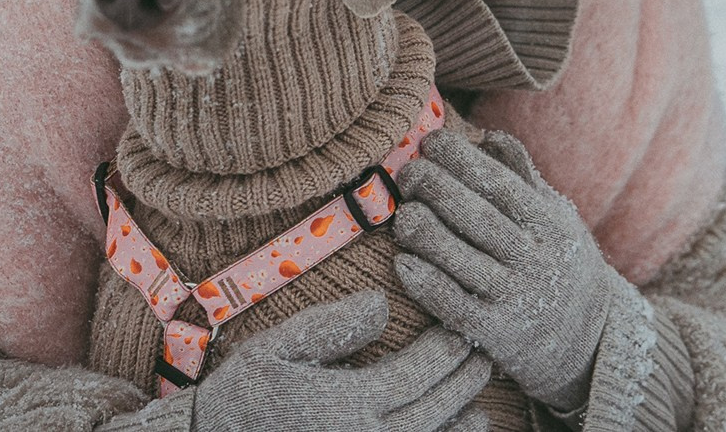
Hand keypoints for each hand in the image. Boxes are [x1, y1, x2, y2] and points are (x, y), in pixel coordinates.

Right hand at [186, 291, 492, 431]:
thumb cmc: (243, 394)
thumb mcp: (276, 349)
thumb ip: (331, 328)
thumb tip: (382, 305)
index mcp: (350, 403)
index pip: (419, 372)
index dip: (447, 349)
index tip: (459, 326)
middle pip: (435, 409)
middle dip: (463, 380)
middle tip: (481, 353)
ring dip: (460, 423)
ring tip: (481, 405)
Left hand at [392, 130, 628, 414]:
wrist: (587, 340)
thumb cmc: (560, 262)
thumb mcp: (557, 216)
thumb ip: (523, 176)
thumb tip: (487, 136)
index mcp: (550, 225)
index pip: (500, 184)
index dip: (462, 160)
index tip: (432, 142)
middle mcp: (535, 260)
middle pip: (477, 217)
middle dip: (436, 188)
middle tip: (409, 172)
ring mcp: (514, 298)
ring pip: (461, 260)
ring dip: (425, 232)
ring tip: (402, 214)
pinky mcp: (494, 334)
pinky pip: (453, 306)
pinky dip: (426, 284)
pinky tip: (403, 263)